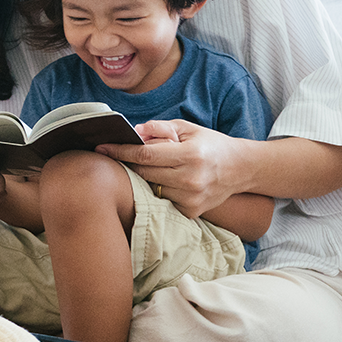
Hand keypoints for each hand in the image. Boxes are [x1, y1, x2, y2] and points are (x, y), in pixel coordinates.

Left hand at [97, 119, 245, 218]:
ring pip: (151, 188)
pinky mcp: (191, 212)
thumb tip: (135, 132)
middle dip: (129, 163)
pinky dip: (158, 191)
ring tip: (150, 167)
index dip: (120, 151)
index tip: (101, 148)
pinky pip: (162, 201)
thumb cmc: (210, 145)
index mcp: (190, 154)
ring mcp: (191, 198)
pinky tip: (165, 181)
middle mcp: (191, 179)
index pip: (145, 154)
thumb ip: (160, 128)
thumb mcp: (188, 128)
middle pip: (144, 173)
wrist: (240, 169)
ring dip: (144, 178)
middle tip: (119, 154)